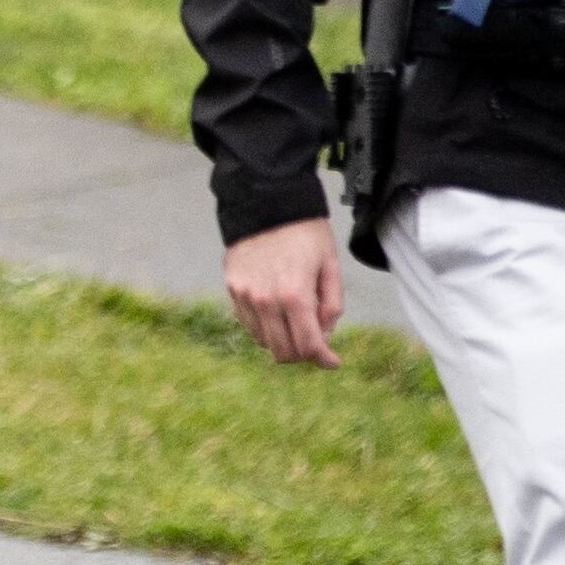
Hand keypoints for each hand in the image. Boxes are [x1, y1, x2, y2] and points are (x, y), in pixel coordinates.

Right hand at [224, 216, 344, 367]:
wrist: (266, 202)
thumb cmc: (305, 232)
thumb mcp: (330, 264)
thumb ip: (331, 305)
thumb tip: (324, 334)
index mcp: (294, 294)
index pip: (308, 345)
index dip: (324, 359)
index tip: (332, 362)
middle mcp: (265, 300)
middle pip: (284, 352)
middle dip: (304, 354)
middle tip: (316, 342)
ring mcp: (245, 296)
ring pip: (264, 342)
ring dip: (283, 341)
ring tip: (296, 321)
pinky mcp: (232, 289)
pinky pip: (248, 324)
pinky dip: (265, 327)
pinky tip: (277, 311)